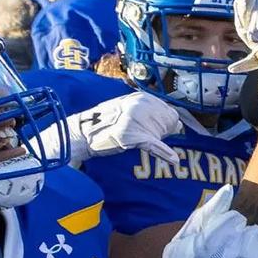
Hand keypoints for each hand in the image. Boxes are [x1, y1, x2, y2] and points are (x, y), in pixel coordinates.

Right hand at [54, 92, 181, 165]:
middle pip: (167, 121)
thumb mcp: (126, 109)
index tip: (163, 129)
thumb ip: (145, 111)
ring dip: (160, 140)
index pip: (168, 110)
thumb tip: (173, 122)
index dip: (167, 122)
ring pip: (160, 133)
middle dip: (165, 131)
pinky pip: (153, 145)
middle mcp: (140, 105)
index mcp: (140, 97)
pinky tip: (173, 160)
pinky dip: (165, 153)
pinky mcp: (132, 135)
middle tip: (153, 136)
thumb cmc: (104, 123)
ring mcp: (136, 120)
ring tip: (146, 142)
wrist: (83, 133)